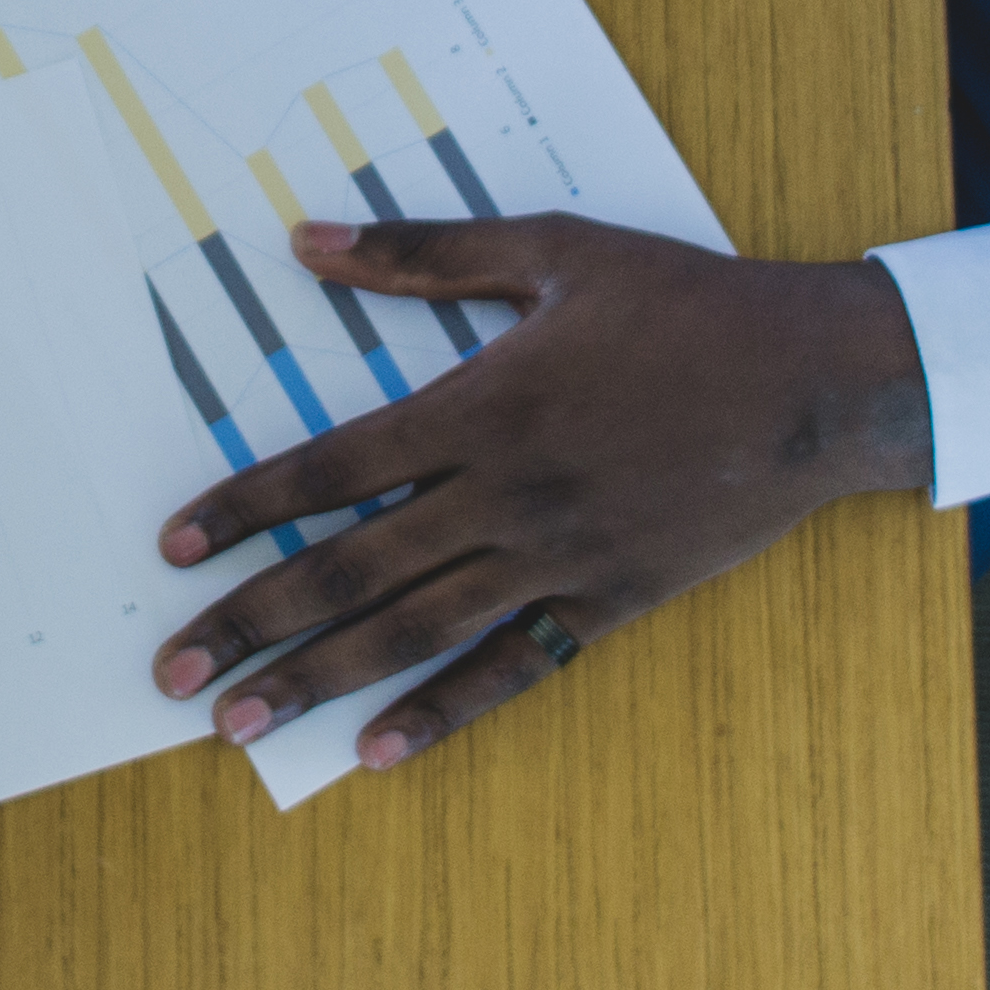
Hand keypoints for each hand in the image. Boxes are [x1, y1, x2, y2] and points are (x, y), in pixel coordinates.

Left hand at [147, 212, 930, 769]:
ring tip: (241, 721)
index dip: (245, 508)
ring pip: (414, 629)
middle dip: (252, 620)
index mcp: (482, 404)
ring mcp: (556, 557)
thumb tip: (305, 238)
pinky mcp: (607, 602)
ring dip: (319, 679)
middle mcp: (505, 493)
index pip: (331, 469)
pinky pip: (511, 670)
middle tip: (172, 671)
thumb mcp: (555, 250)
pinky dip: (442, 713)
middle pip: (351, 566)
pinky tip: (376, 751)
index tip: (173, 546)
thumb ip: (425, 252)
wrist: (817, 381)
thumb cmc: (688, 304)